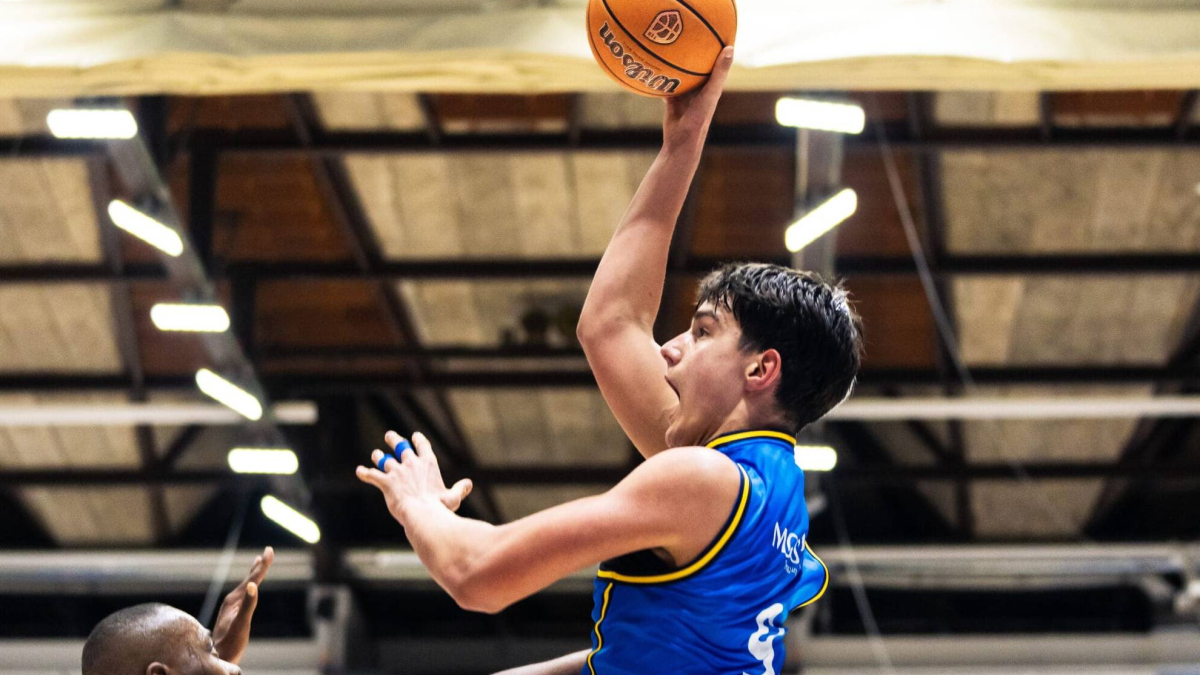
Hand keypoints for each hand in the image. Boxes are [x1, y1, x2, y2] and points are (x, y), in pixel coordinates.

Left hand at [212, 546, 273, 664]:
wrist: (217, 657)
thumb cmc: (230, 643)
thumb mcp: (241, 623)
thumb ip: (247, 604)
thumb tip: (252, 585)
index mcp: (234, 599)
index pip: (252, 578)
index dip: (262, 565)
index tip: (269, 550)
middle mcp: (232, 600)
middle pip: (248, 578)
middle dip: (260, 565)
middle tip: (268, 551)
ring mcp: (232, 606)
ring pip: (245, 585)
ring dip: (254, 573)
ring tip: (258, 563)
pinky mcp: (233, 613)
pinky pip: (243, 594)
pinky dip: (249, 585)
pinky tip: (249, 588)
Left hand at [356, 431, 473, 524]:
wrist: (423, 514)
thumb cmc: (440, 507)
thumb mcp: (454, 498)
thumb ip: (461, 489)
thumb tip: (469, 483)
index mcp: (428, 464)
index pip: (423, 446)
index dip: (418, 440)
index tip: (415, 436)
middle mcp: (412, 463)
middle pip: (401, 447)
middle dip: (394, 440)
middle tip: (390, 435)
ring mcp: (397, 472)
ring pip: (385, 460)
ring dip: (379, 457)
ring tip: (376, 454)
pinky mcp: (386, 483)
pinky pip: (372, 475)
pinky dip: (365, 473)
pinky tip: (359, 471)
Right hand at [663, 46, 733, 148]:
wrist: (680, 142)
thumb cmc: (699, 119)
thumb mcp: (710, 93)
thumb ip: (718, 73)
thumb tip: (730, 48)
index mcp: (711, 87)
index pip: (715, 64)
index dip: (715, 50)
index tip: (713, 34)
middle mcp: (699, 90)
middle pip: (697, 68)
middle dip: (693, 55)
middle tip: (686, 37)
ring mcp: (685, 96)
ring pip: (680, 76)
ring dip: (676, 66)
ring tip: (669, 48)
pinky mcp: (672, 101)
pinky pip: (666, 86)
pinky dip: (662, 78)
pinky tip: (654, 67)